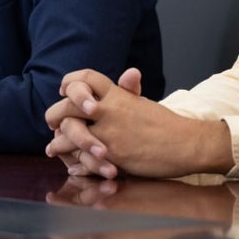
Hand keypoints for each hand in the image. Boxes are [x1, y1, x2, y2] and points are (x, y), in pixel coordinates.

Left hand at [45, 68, 233, 178]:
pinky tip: (71, 165)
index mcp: (117, 94)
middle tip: (51, 122)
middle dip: (55, 114)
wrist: (186, 144)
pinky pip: (83, 156)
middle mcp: (109, 109)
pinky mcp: (113, 154)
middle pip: (69, 105)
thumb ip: (129, 91)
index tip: (64, 91)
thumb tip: (128, 73)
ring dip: (58, 142)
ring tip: (52, 148)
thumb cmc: (165, 124)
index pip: (85, 78)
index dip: (71, 83)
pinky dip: (75, 162)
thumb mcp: (143, 102)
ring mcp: (109, 132)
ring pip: (70, 131)